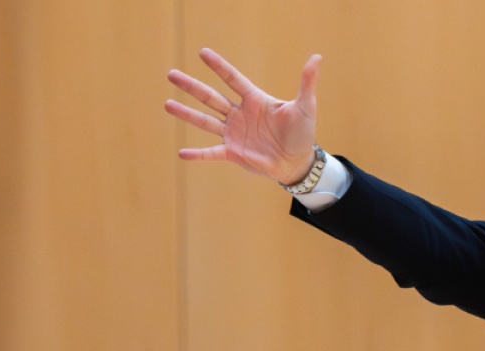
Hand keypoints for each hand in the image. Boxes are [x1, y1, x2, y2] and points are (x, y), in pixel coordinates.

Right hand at [165, 48, 321, 184]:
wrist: (298, 162)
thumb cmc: (302, 133)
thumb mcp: (306, 107)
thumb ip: (306, 83)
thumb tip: (317, 58)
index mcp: (254, 100)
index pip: (233, 80)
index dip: (219, 67)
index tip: (203, 53)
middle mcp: (239, 115)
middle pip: (211, 97)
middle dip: (192, 87)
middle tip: (171, 74)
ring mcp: (234, 133)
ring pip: (206, 121)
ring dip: (187, 114)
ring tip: (167, 104)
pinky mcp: (234, 153)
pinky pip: (212, 153)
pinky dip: (198, 155)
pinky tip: (182, 153)